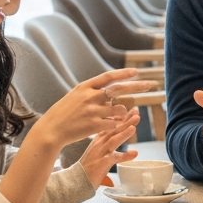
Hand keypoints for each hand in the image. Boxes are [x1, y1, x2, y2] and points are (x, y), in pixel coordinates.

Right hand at [35, 69, 154, 149]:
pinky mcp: (94, 125)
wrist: (51, 130)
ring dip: (122, 112)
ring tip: (114, 116)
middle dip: (137, 86)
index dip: (123, 74)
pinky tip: (108, 125)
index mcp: (85, 87)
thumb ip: (92, 92)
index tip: (137, 71)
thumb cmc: (63, 113)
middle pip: (118, 89)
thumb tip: (110, 93)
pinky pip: (113, 123)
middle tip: (151, 85)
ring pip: (119, 109)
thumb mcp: (75, 96)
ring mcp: (92, 111)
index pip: (108, 76)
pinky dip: (115, 124)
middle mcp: (90, 96)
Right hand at [77, 109, 141, 186]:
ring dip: (123, 134)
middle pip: (114, 130)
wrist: (77, 179)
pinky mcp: (101, 164)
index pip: (112, 126)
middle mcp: (99, 144)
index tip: (134, 110)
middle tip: (137, 114)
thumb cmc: (90, 165)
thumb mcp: (100, 149)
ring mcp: (100, 153)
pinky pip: (113, 158)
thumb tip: (125, 134)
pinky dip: (124, 156)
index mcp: (99, 139)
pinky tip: (134, 153)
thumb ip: (111, 141)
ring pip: (112, 141)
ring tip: (133, 128)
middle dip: (126, 121)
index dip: (124, 118)